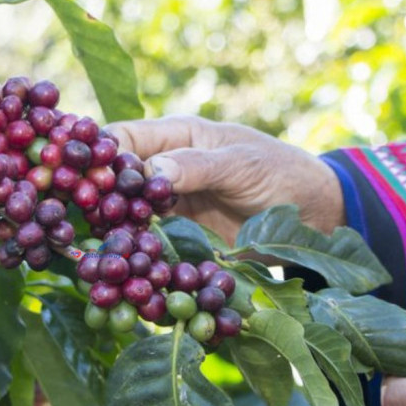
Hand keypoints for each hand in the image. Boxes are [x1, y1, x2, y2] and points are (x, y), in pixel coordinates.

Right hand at [106, 115, 345, 244]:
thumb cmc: (283, 174)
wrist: (316, 215)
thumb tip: (150, 170)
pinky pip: (148, 242)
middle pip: (116, 180)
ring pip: (126, 214)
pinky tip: (126, 268)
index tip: (90, 183)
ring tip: (101, 251)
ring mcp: (169, 205)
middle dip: (99, 199)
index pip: (123, 138)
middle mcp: (165, 169)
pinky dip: (136, 253)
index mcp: (177, 137)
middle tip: (89, 223)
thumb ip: (199, 165)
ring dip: (114, 231)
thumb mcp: (242, 164)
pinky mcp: (179, 235)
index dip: (101, 156)